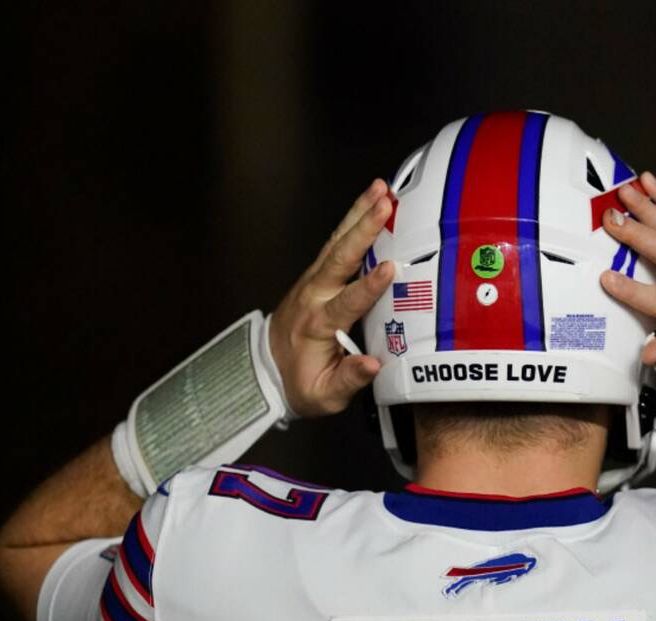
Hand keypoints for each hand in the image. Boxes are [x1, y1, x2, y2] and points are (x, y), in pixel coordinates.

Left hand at [270, 179, 394, 415]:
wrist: (265, 371)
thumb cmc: (299, 384)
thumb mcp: (323, 395)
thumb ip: (349, 379)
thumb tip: (374, 364)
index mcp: (317, 325)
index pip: (347, 302)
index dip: (369, 286)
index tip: (390, 268)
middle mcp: (313, 296)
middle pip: (339, 257)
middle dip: (363, 228)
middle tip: (385, 204)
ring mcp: (312, 281)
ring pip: (337, 242)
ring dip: (358, 214)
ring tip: (380, 189)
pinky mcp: (316, 275)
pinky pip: (336, 243)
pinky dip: (352, 220)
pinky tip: (369, 202)